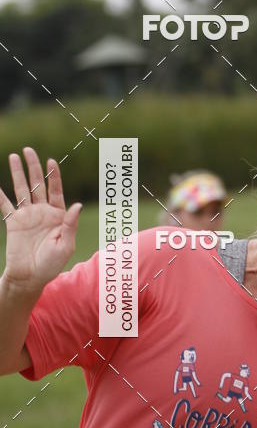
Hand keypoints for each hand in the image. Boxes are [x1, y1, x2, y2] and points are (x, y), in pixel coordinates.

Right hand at [0, 148, 81, 292]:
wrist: (31, 277)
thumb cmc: (52, 264)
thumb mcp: (66, 245)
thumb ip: (70, 224)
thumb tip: (78, 204)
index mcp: (58, 215)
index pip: (56, 191)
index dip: (54, 176)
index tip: (52, 161)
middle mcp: (42, 212)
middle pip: (37, 184)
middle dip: (34, 167)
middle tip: (29, 150)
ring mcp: (27, 216)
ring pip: (21, 189)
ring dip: (17, 173)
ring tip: (14, 156)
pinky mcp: (13, 223)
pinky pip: (5, 206)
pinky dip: (0, 195)